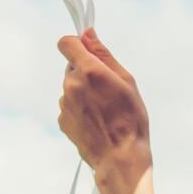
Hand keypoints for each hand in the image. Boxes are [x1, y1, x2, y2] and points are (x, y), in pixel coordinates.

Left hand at [57, 27, 151, 193]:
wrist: (120, 160)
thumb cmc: (130, 120)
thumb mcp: (126, 81)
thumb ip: (103, 54)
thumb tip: (87, 33)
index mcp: (88, 70)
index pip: (66, 43)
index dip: (76, 43)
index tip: (87, 51)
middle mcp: (71, 85)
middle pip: (71, 66)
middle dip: (85, 71)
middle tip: (106, 89)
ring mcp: (64, 104)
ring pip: (71, 87)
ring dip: (82, 91)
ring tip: (103, 109)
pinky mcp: (62, 120)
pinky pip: (69, 105)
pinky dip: (79, 108)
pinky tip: (96, 121)